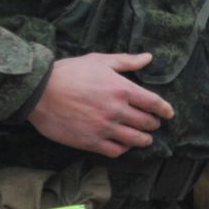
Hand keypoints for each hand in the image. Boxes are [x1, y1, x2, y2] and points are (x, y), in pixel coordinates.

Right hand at [26, 53, 173, 157]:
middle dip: (153, 124)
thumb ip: (126, 61)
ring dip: (143, 139)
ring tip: (145, 138)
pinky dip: (123, 149)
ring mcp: (104, 128)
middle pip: (146, 123)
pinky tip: (123, 145)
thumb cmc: (70, 72)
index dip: (164, 110)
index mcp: (122, 89)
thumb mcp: (100, 60)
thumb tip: (148, 58)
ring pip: (134, 140)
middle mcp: (117, 110)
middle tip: (154, 124)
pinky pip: (115, 150)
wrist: (40, 92)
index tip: (169, 113)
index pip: (153, 103)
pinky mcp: (90, 141)